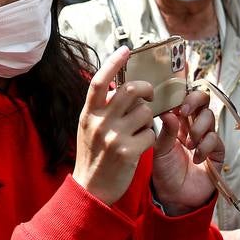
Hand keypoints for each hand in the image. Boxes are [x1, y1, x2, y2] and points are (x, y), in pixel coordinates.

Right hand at [73, 46, 158, 205]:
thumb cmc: (93, 156)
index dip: (113, 63)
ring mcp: (113, 137)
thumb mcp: (88, 128)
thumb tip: (117, 85)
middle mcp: (99, 122)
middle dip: (146, 89)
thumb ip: (100, 108)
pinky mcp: (128, 152)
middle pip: (130, 90)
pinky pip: (151, 134)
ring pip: (145, 112)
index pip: (100, 81)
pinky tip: (142, 145)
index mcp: (88, 114)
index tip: (126, 49)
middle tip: (150, 96)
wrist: (91, 190)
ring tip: (141, 128)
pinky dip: (151, 137)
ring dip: (149, 118)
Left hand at [150, 89, 221, 213]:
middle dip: (195, 101)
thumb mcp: (160, 150)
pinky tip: (196, 158)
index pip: (184, 98)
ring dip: (198, 128)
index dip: (182, 94)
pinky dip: (205, 147)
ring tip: (189, 145)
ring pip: (209, 117)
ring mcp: (206, 136)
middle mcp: (193, 125)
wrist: (175, 196)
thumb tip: (168, 112)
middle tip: (184, 113)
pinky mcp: (217, 151)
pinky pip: (215, 139)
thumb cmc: (165, 171)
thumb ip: (166, 131)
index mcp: (177, 121)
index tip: (174, 101)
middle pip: (203, 100)